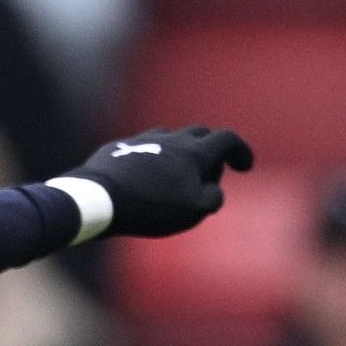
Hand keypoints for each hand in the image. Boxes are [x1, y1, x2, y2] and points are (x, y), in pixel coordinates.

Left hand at [58, 126, 254, 239]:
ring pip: (171, 138)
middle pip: (200, 134)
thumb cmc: (152, 206)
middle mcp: (172, 138)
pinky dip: (153, 159)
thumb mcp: (193, 211)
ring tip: (176, 177)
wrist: (100, 197)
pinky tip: (145, 178)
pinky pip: (143, 148)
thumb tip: (213, 190)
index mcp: (195, 151)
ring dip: (180, 152)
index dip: (240, 150)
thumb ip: (212, 197)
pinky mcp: (120, 148)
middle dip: (211, 150)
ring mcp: (144, 140)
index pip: (227, 139)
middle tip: (209, 175)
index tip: (245, 166)